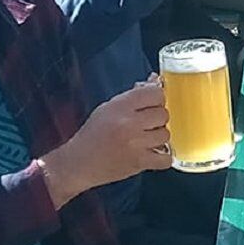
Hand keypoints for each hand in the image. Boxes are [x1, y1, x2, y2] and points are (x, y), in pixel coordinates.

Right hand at [39, 82, 171, 208]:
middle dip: (157, 119)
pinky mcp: (138, 163)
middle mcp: (129, 123)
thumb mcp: (108, 108)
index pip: (156, 93)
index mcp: (120, 106)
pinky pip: (165, 158)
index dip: (157, 99)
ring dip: (158, 138)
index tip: (152, 105)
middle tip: (146, 125)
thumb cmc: (93, 135)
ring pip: (165, 135)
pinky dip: (162, 158)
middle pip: (163, 114)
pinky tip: (152, 154)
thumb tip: (155, 80)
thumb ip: (133, 95)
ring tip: (145, 140)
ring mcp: (135, 143)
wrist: (77, 164)